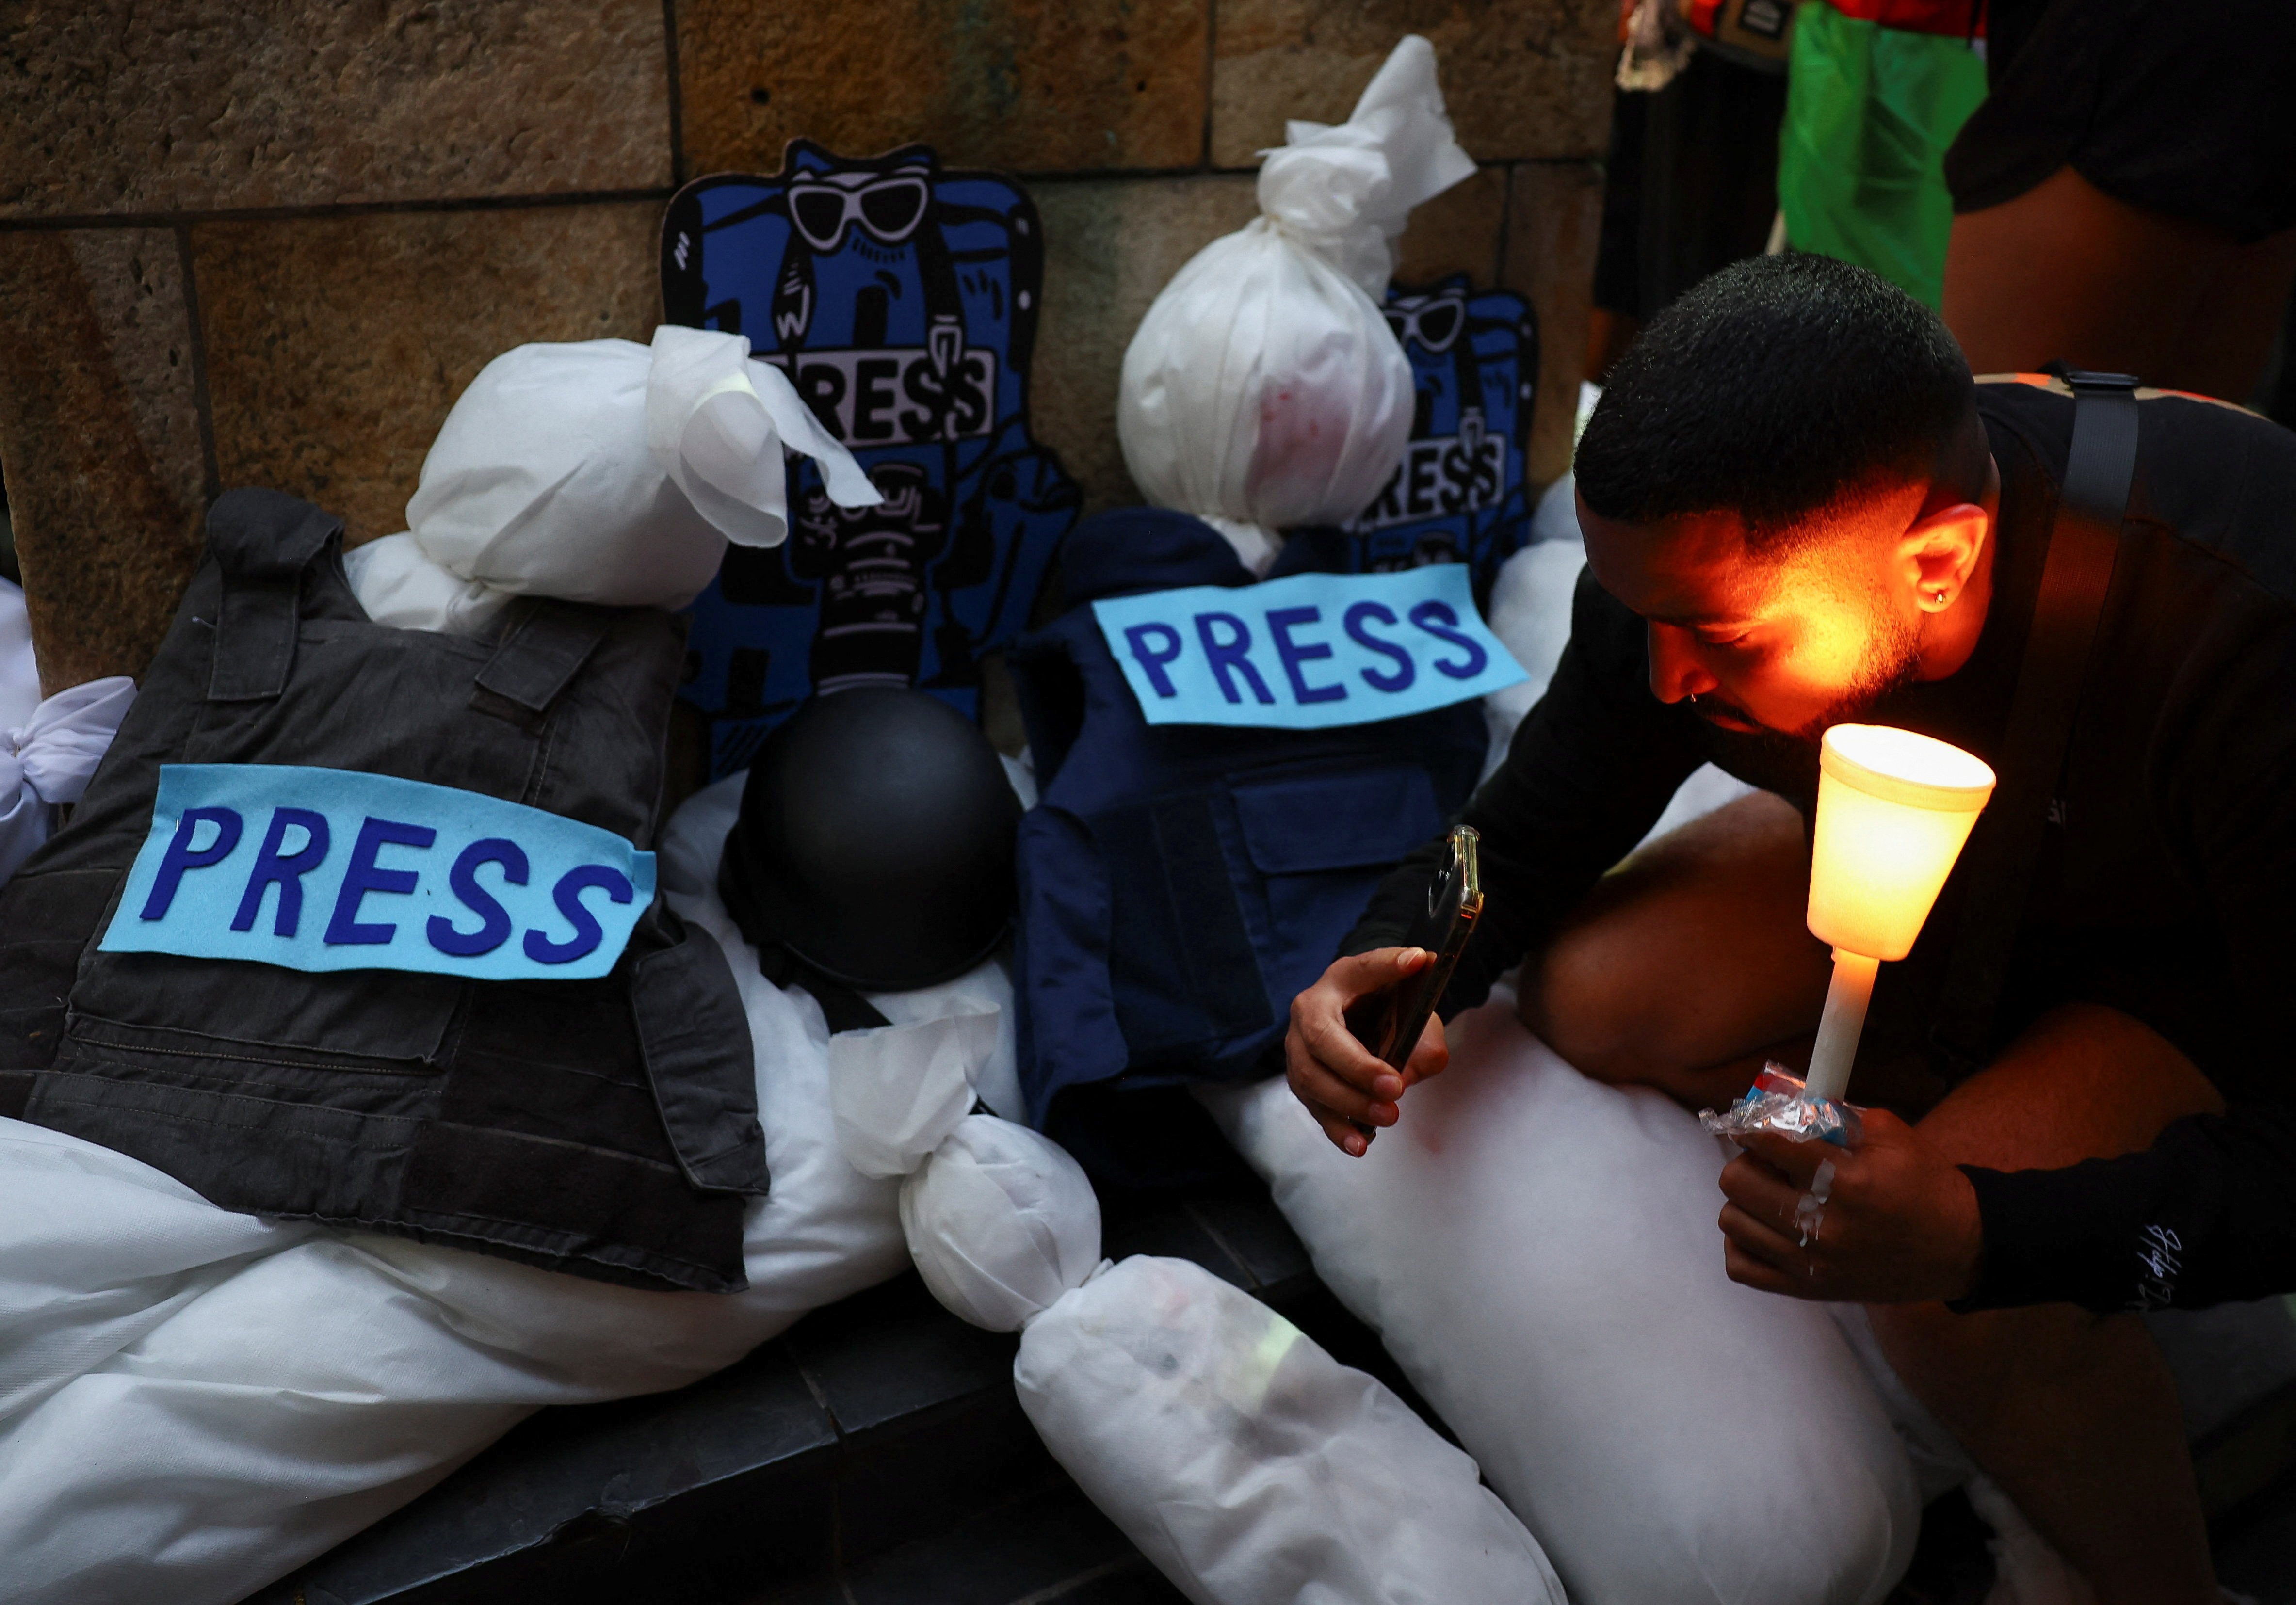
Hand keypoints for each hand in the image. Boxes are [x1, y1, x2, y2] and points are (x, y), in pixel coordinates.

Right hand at [1285, 948, 1449, 1156]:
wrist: (1359, 1018)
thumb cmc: (1386, 1010)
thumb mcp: (1412, 1012)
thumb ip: (1423, 1038)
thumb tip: (1411, 1070)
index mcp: (1340, 980)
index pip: (1363, 970)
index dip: (1388, 966)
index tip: (1419, 961)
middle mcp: (1309, 1010)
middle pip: (1321, 1039)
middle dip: (1357, 1067)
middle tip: (1395, 1087)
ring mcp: (1298, 1047)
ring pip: (1311, 1078)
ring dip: (1349, 1102)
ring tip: (1387, 1117)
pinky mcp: (1302, 1081)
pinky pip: (1314, 1107)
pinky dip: (1337, 1128)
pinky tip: (1359, 1144)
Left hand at [1717, 1108, 1983, 1303]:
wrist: (1960, 1247)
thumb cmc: (1925, 1184)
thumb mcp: (1890, 1135)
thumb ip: (1834, 1115)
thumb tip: (1781, 1102)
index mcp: (1846, 1181)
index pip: (1769, 1143)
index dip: (1751, 1127)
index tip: (1750, 1126)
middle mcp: (1824, 1226)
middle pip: (1737, 1182)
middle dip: (1747, 1162)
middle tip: (1767, 1162)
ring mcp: (1813, 1264)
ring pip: (1732, 1221)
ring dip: (1746, 1201)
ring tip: (1772, 1194)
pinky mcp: (1809, 1289)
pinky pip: (1740, 1266)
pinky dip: (1743, 1243)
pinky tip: (1768, 1228)